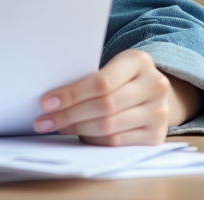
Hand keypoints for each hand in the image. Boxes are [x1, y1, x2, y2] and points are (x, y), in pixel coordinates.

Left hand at [33, 49, 197, 145]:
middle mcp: (155, 86)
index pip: (101, 82)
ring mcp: (159, 113)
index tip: (46, 102)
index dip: (72, 94)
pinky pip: (116, 142)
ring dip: (77, 129)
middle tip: (44, 121)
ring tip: (57, 126)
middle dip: (69, 115)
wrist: (154, 90)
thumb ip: (90, 76)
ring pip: (108, 127)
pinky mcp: (156, 135)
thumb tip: (51, 97)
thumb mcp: (112, 65)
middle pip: (104, 106)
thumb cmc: (122, 76)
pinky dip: (93, 139)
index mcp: (139, 61)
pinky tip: (79, 134)